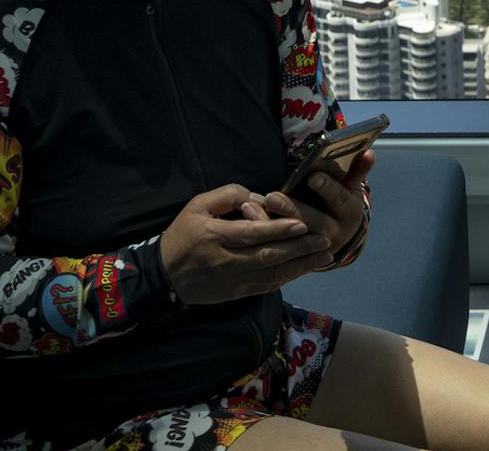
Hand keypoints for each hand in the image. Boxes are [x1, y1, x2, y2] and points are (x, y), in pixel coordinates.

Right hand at [160, 182, 337, 305]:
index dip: (278, 230)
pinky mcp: (236, 293)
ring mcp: (232, 280)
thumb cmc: (182, 235)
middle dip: (299, 249)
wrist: (162, 276)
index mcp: (215, 237)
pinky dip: (287, 278)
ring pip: (271, 275)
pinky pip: (265, 287)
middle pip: (267, 256)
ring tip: (326, 256)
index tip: (302, 224)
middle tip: (326, 239)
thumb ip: (227, 195)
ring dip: (301, 266)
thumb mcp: (197, 206)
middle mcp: (226, 261)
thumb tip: (257, 197)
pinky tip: (305, 269)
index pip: (252, 234)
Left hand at [256, 147, 377, 267]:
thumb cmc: (340, 204)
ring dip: (270, 223)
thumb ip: (357, 171)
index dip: (327, 188)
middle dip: (292, 209)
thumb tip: (369, 152)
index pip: (338, 199)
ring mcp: (314, 249)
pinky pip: (278, 246)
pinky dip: (262, 233)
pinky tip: (248, 218)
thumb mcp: (350, 189)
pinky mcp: (296, 256)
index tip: (313, 176)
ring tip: (252, 207)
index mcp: (349, 213)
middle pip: (313, 223)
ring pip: (292, 239)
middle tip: (272, 196)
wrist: (337, 238)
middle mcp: (335, 234)